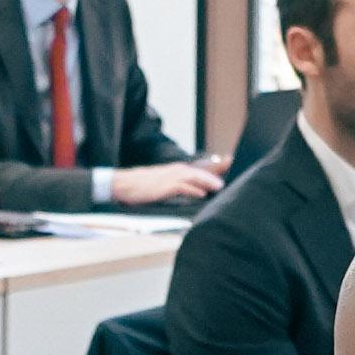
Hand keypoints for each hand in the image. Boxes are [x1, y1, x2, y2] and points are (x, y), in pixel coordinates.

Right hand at [100, 159, 220, 207]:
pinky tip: (201, 193)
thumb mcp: (161, 183)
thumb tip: (197, 191)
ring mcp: (170, 178)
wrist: (123, 184)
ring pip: (193, 177)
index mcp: (175, 170)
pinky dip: (192, 190)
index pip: (199, 168)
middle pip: (200, 170)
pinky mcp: (164, 186)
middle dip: (216, 169)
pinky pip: (182, 187)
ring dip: (207, 181)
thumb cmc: (140, 186)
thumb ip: (178, 185)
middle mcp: (175, 171)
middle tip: (230, 163)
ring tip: (219, 186)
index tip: (228, 160)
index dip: (214, 166)